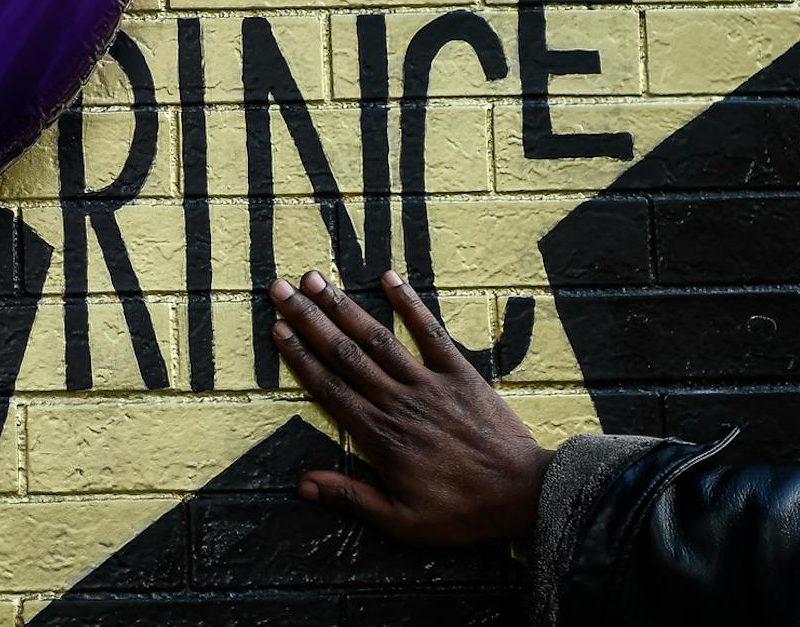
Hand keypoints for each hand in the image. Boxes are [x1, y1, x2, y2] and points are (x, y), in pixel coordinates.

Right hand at [270, 269, 552, 546]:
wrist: (522, 493)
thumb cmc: (462, 512)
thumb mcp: (402, 521)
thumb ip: (351, 498)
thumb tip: (303, 485)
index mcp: (379, 436)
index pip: (329, 388)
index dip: (300, 357)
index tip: (277, 330)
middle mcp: (398, 401)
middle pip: (344, 354)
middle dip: (310, 319)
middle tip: (281, 289)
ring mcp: (429, 383)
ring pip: (378, 338)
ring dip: (344, 306)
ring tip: (316, 278)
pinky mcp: (459, 373)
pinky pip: (430, 332)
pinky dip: (409, 303)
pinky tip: (389, 277)